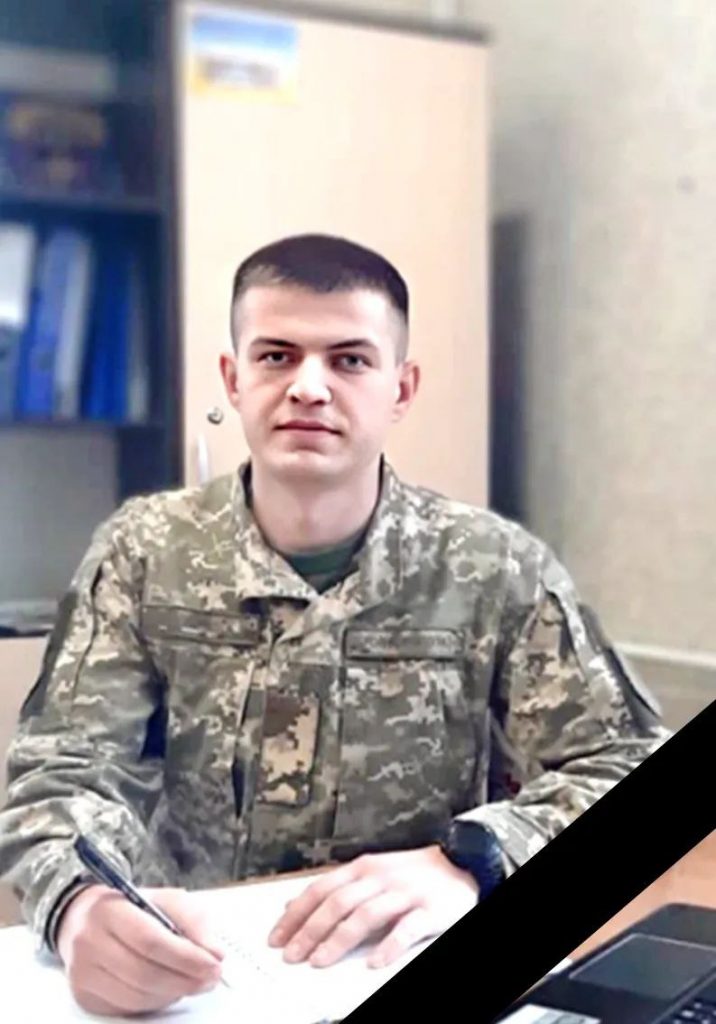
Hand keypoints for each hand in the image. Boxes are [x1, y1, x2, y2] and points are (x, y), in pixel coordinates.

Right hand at [57, 884, 225, 1016]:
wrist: (86, 920)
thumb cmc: (133, 909)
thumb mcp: (165, 900)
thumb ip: (193, 921)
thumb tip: (214, 953)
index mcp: (110, 911)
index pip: (150, 940)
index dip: (185, 956)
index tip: (214, 963)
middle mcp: (90, 943)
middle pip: (144, 973)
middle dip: (185, 979)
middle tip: (211, 978)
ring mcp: (83, 974)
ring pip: (137, 997)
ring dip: (173, 993)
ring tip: (194, 982)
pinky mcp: (85, 997)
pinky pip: (127, 1009)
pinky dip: (155, 1002)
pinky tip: (169, 989)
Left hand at [267, 845, 477, 969]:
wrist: (461, 862)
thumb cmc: (411, 873)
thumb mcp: (371, 872)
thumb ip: (337, 888)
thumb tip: (294, 904)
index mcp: (363, 867)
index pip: (321, 889)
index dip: (296, 914)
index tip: (277, 937)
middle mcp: (380, 878)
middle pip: (338, 903)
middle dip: (310, 931)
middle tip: (292, 955)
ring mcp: (405, 893)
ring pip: (365, 915)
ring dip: (339, 940)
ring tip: (320, 961)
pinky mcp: (429, 911)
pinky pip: (406, 929)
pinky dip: (389, 946)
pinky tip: (375, 962)